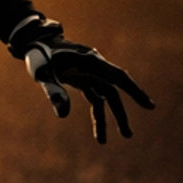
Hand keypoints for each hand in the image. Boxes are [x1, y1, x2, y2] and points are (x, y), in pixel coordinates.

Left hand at [8, 15, 153, 142]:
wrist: (33, 41)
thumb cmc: (38, 54)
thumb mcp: (42, 71)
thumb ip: (53, 90)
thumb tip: (63, 114)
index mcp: (90, 61)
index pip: (117, 78)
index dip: (133, 91)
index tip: (149, 106)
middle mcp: (94, 66)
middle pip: (112, 91)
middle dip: (119, 114)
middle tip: (127, 135)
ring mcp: (89, 73)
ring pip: (105, 97)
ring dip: (108, 118)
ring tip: (105, 142)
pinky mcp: (82, 78)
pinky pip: (95, 98)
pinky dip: (97, 115)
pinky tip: (100, 133)